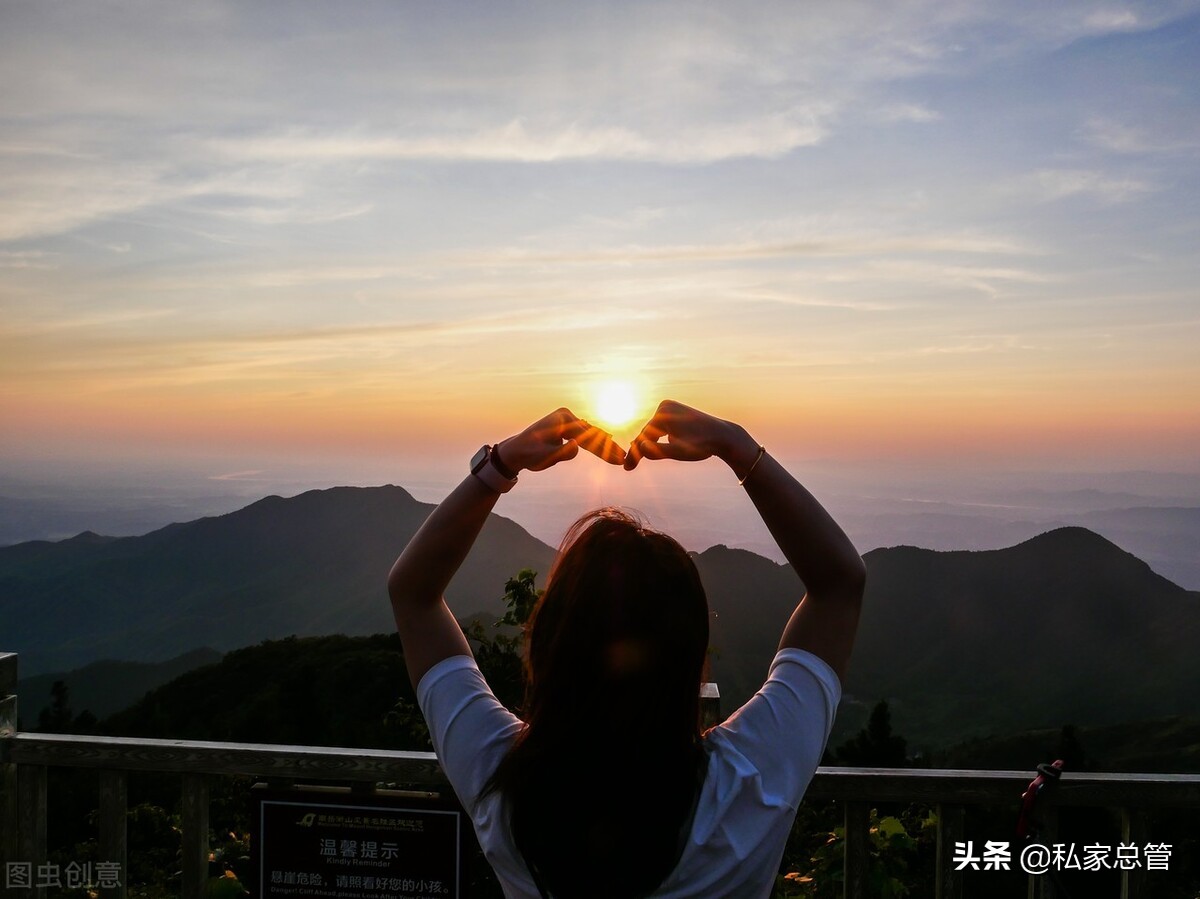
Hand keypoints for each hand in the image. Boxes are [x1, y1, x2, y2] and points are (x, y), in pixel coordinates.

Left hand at [496, 408, 625, 472]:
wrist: (516, 451)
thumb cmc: (528, 455)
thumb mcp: (544, 457)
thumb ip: (560, 453)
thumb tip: (577, 445)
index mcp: (563, 419)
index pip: (588, 436)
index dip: (604, 450)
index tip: (618, 459)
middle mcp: (567, 416)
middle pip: (592, 434)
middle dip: (608, 447)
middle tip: (625, 458)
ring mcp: (568, 421)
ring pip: (591, 435)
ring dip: (605, 446)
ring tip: (621, 456)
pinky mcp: (568, 427)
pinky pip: (585, 436)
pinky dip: (596, 445)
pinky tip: (609, 449)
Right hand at [624, 400, 751, 470]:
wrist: (723, 436)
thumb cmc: (702, 445)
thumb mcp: (679, 452)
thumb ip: (658, 451)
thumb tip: (639, 446)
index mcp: (664, 412)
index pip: (644, 436)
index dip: (634, 454)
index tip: (626, 468)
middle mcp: (665, 405)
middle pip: (648, 432)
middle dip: (638, 450)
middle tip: (627, 468)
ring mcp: (671, 407)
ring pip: (654, 431)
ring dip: (646, 445)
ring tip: (633, 462)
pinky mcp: (676, 412)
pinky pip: (662, 428)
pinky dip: (656, 439)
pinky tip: (647, 448)